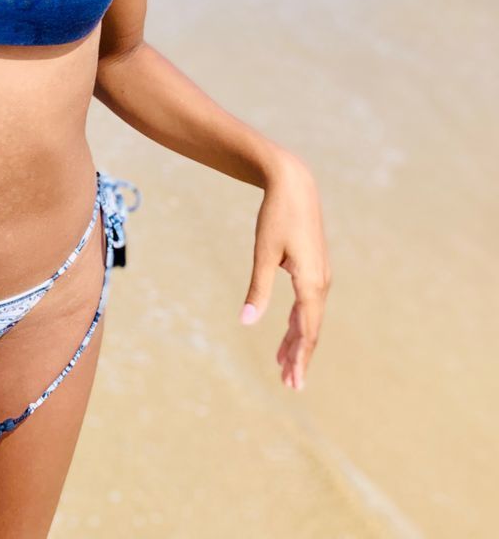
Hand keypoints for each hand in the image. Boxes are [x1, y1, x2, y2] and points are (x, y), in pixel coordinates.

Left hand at [239, 153, 331, 390]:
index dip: (300, 358)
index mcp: (311, 282)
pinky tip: (288, 333)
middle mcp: (321, 282)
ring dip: (298, 342)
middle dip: (300, 357)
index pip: (307, 331)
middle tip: (289, 384)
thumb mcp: (263, 253)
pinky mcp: (315, 268)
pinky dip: (299, 322)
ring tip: (283, 365)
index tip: (293, 382)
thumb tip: (246, 321)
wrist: (294, 184)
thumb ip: (257, 289)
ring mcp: (320, 275)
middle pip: (311, 329)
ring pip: (310, 318)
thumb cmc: (277, 216)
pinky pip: (309, 304)